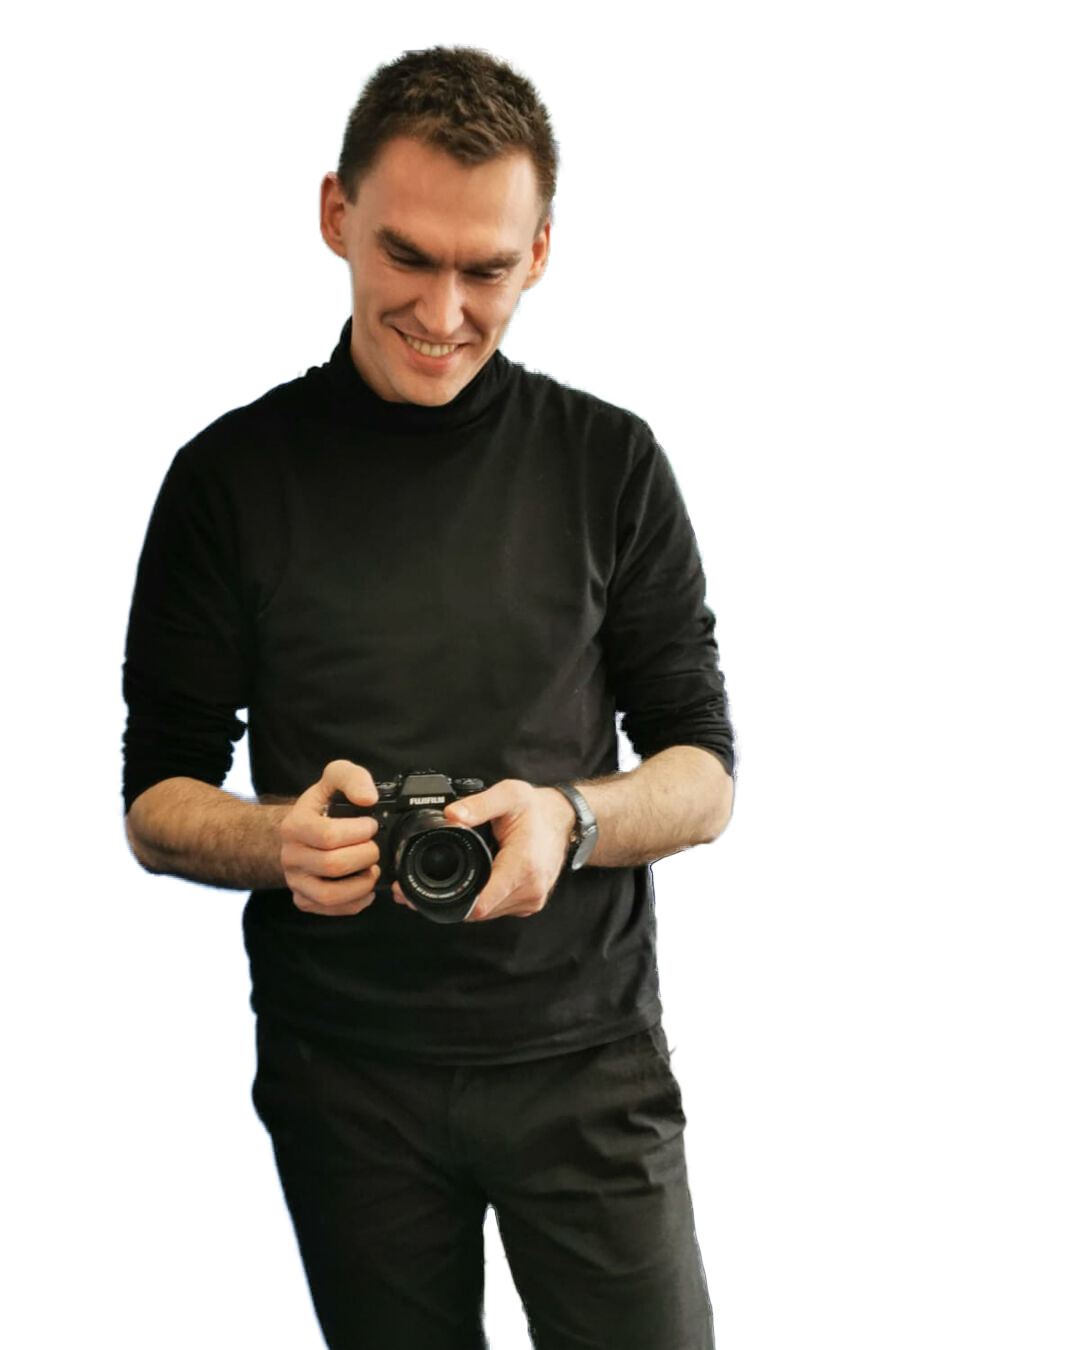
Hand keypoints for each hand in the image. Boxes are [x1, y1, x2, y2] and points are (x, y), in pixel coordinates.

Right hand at [280, 760, 381, 915]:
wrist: (300, 831)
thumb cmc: (321, 806)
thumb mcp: (334, 779)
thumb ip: (352, 778)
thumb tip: (369, 797)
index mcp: (295, 826)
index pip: (328, 836)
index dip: (358, 832)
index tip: (371, 825)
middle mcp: (290, 856)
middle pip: (333, 866)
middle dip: (365, 856)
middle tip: (373, 847)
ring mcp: (295, 881)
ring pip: (329, 895)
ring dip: (361, 884)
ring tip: (371, 869)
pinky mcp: (303, 899)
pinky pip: (330, 910)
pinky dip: (354, 903)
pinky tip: (364, 888)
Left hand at [392, 779, 574, 921]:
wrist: (563, 820)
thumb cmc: (536, 809)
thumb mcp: (508, 795)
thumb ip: (478, 805)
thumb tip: (451, 815)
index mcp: (523, 865)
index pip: (485, 901)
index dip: (456, 900)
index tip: (432, 895)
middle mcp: (530, 889)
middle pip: (480, 911)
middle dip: (455, 900)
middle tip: (429, 883)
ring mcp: (532, 899)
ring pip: (488, 913)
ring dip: (469, 902)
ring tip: (453, 880)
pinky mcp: (530, 903)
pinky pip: (498, 910)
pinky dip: (483, 900)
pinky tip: (476, 883)